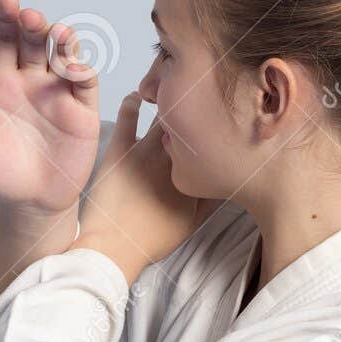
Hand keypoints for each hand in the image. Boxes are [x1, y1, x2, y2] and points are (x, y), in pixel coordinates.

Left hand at [0, 0, 100, 217]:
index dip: (5, 21)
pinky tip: (74, 66)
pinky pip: (85, 83)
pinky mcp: (82, 110)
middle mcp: (31, 81)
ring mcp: (58, 92)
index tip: (7, 1)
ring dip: (62, 41)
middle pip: (34, 42)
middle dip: (32, 25)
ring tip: (58, 32)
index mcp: (1, 84)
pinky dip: (82, 70)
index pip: (4, 43)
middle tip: (29, 15)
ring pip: (62, 56)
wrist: (33, 200)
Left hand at [74, 92, 208, 282]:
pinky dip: (133, 101)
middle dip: (199, 111)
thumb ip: (212, 198)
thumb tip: (227, 177)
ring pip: (165, 115)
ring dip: (170, 102)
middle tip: (199, 100)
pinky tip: (138, 96)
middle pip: (193, 124)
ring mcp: (147, 151)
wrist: (113, 247)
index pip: (213, 145)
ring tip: (172, 94)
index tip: (221, 121)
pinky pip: (128, 114)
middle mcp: (175, 158)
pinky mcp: (120, 149)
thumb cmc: (151, 240)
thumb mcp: (192, 223)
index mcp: (196, 174)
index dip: (218, 131)